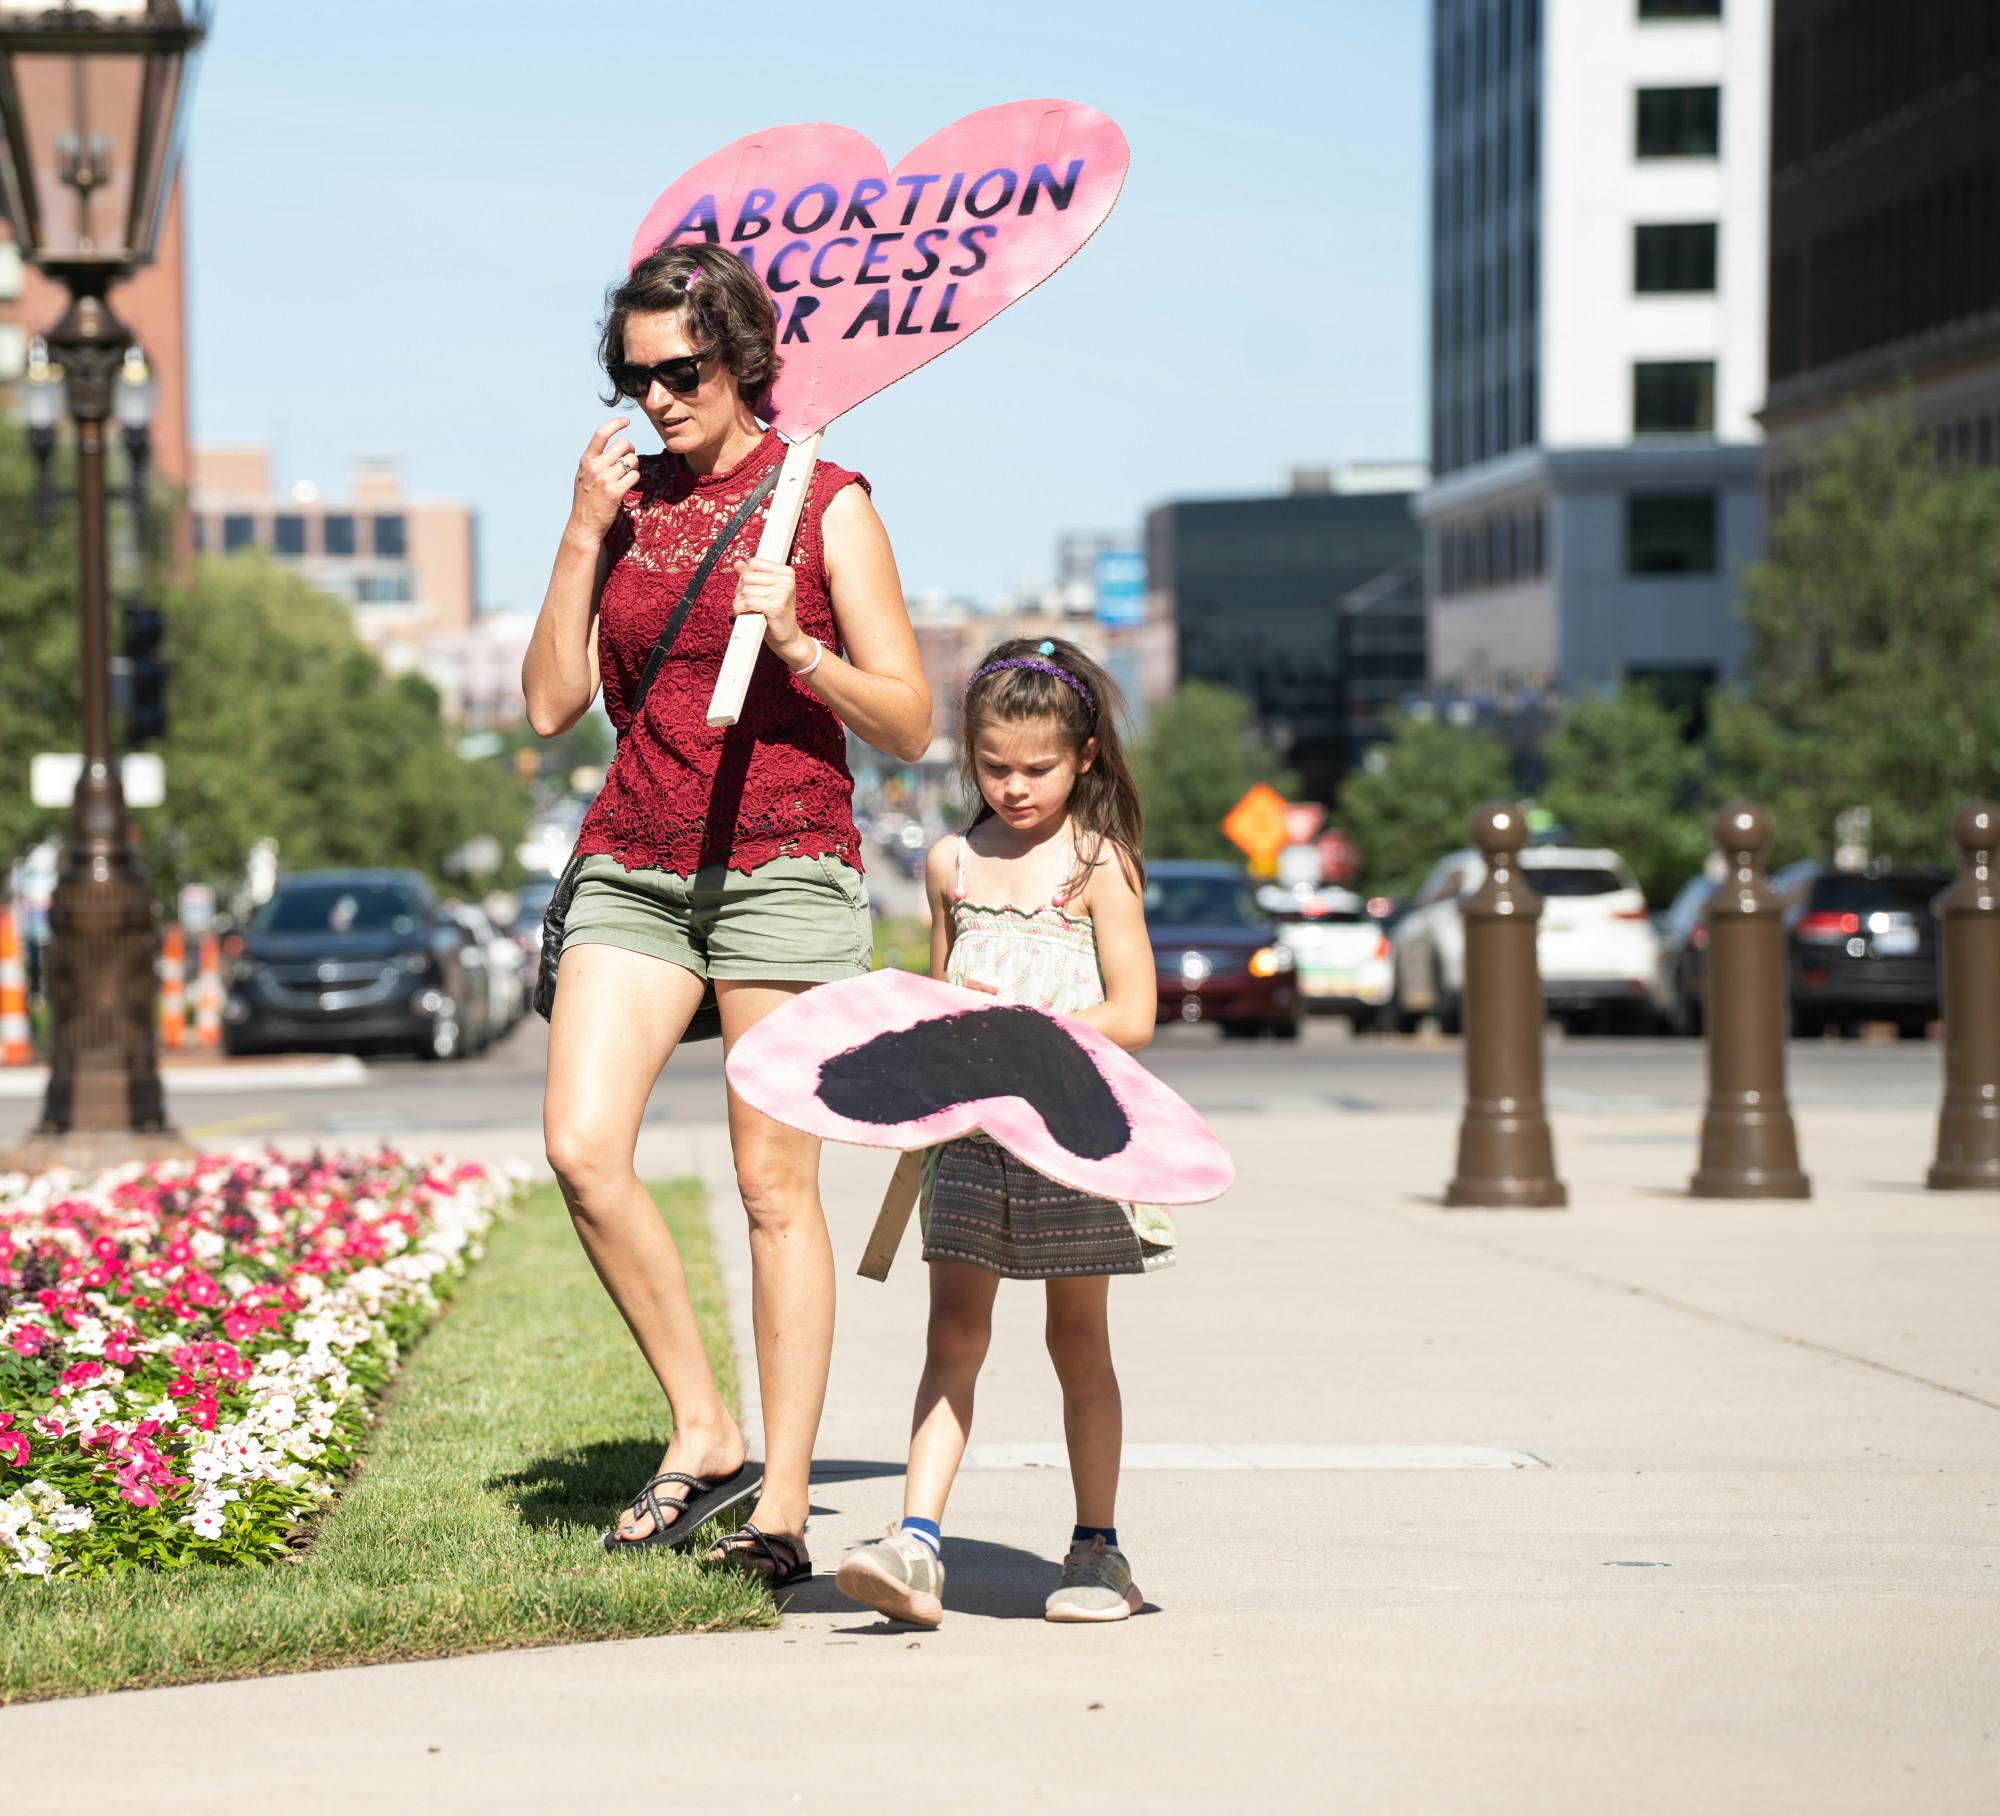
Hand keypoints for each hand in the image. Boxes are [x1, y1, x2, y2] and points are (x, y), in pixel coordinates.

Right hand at [568, 416, 639, 539]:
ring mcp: (605, 479)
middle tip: (629, 458)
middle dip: (630, 449)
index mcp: (586, 460)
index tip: (626, 421)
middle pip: (623, 444)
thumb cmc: (586, 499)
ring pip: (631, 460)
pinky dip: (634, 479)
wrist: (584, 524)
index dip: (616, 423)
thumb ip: (596, 460)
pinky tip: (628, 485)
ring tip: (626, 475)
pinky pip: (634, 476)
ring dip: (633, 466)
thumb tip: (617, 446)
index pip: (601, 433)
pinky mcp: (615, 492)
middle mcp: (595, 466)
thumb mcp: (584, 475)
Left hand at [731, 556, 807, 663]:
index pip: (754, 563)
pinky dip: (739, 609)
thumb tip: (738, 563)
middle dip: (739, 591)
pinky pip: (747, 602)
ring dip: (738, 602)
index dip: (745, 576)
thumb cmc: (775, 615)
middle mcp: (787, 580)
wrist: (788, 637)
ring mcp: (783, 592)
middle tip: (743, 603)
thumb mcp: (766, 591)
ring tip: (743, 610)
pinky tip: (741, 613)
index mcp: (787, 572)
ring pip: (745, 590)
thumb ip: (753, 576)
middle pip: (747, 576)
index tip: (747, 590)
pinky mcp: (776, 606)